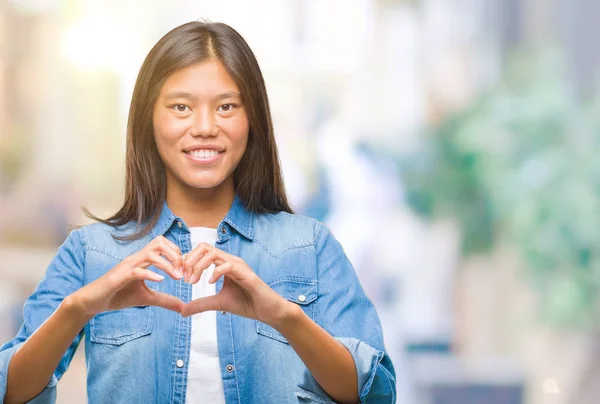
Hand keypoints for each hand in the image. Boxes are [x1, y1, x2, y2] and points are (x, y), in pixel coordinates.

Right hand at [70, 236, 184, 316]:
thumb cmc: (118, 295)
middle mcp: (136, 259)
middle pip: (159, 242)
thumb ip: (165, 300)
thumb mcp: (146, 298)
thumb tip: (183, 307)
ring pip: (150, 254)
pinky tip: (160, 281)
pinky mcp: (118, 277)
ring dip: (167, 264)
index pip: (164, 244)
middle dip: (175, 254)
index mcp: (142, 260)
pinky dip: (150, 275)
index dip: (178, 254)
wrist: (92, 302)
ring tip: (176, 277)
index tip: (185, 270)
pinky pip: (136, 271)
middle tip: (182, 272)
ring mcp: (126, 266)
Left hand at [180, 243, 293, 325]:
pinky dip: (215, 273)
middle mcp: (231, 261)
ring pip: (213, 253)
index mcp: (224, 264)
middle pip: (205, 247)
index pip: (202, 252)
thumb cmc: (247, 303)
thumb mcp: (218, 304)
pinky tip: (210, 283)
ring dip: (198, 266)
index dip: (188, 261)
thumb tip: (182, 311)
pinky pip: (228, 266)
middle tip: (184, 278)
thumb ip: (201, 304)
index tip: (182, 277)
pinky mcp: (246, 274)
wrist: (267, 311)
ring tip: (193, 281)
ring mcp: (239, 266)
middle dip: (190, 260)